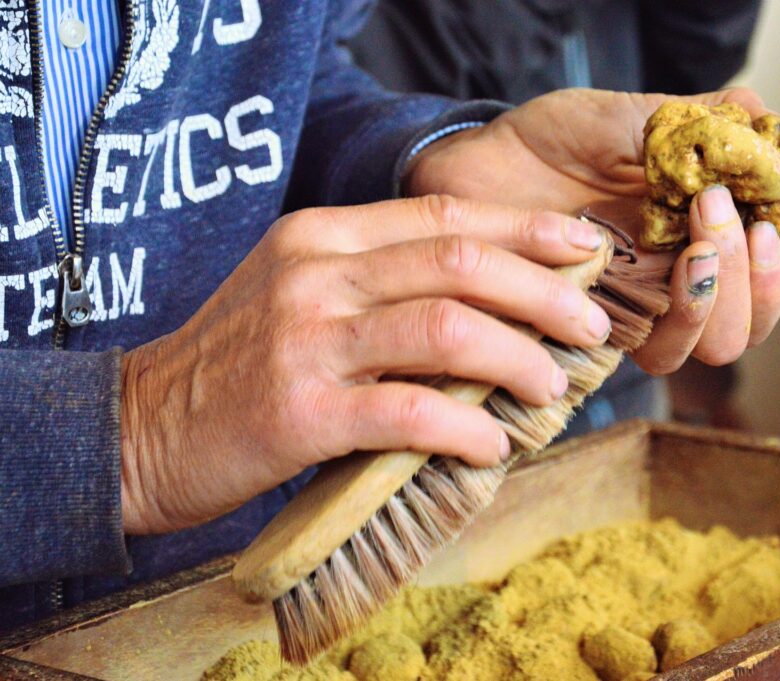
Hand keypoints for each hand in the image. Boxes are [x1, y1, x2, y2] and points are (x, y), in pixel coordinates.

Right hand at [119, 197, 611, 533]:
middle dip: (543, 292)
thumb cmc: (238, 365)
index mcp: (322, 235)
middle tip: (589, 325)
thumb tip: (494, 307)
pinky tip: (492, 446)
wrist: (143, 427)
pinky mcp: (299, 411)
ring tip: (552, 386)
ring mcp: (306, 339)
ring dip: (517, 358)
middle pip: (460, 263)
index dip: (525, 229)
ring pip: (446, 330)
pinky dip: (465, 428)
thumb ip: (380, 283)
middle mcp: (316, 274)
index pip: (444, 214)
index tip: (584, 248)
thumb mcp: (300, 294)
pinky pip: (408, 411)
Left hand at [406, 87, 779, 372]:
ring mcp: (626, 307)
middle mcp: (668, 283)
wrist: (478, 160)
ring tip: (688, 249)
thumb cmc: (554, 140)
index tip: (758, 223)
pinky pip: (623, 353)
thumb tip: (759, 115)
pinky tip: (624, 271)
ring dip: (704, 307)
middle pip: (736, 331)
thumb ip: (694, 123)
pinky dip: (642, 325)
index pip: (759, 285)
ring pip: (690, 350)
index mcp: (695, 238)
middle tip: (713, 212)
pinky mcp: (581, 325)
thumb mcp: (628, 119)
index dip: (770, 271)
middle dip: (739, 282)